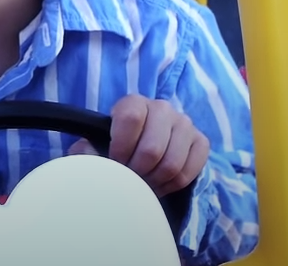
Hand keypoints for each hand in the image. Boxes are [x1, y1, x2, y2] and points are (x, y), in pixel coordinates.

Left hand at [69, 94, 209, 196]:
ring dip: (154, 182)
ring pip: (172, 164)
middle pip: (152, 148)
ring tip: (144, 185)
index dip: (121, 147)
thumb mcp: (97, 143)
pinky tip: (160, 184)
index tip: (114, 162)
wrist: (144, 146)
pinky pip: (190, 171)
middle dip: (137, 172)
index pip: (131, 118)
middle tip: (130, 179)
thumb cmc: (118, 144)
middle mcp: (162, 108)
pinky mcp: (201, 141)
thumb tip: (87, 152)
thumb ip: (87, 149)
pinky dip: (173, 185)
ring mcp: (185, 124)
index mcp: (134, 103)